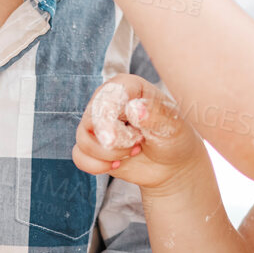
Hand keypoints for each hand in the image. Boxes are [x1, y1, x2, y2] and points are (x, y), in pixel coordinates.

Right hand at [73, 75, 207, 194]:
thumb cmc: (174, 137)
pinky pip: (79, 157)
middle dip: (113, 140)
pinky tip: (117, 164)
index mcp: (126, 86)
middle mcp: (106, 101)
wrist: (172, 165)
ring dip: (109, 154)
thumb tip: (134, 109)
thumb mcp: (173, 125)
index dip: (107, 118)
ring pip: (83, 139)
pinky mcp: (92, 145)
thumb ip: (155, 114)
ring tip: (133, 151)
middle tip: (137, 143)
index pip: (107, 96)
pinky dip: (96, 166)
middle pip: (91, 119)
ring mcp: (97, 124)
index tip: (114, 138)